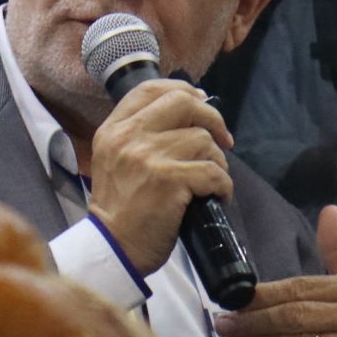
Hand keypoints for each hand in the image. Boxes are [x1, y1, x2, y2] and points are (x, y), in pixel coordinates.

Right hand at [86, 79, 233, 274]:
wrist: (113, 247)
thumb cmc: (120, 209)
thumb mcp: (115, 160)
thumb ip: (140, 135)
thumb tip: (191, 109)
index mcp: (113, 130)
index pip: (149, 89)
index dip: (182, 90)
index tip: (200, 104)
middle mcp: (128, 137)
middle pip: (182, 102)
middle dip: (211, 118)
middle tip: (222, 139)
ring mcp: (148, 157)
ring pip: (203, 140)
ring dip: (217, 162)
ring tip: (210, 181)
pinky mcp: (169, 180)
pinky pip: (213, 171)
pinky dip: (223, 186)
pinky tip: (216, 197)